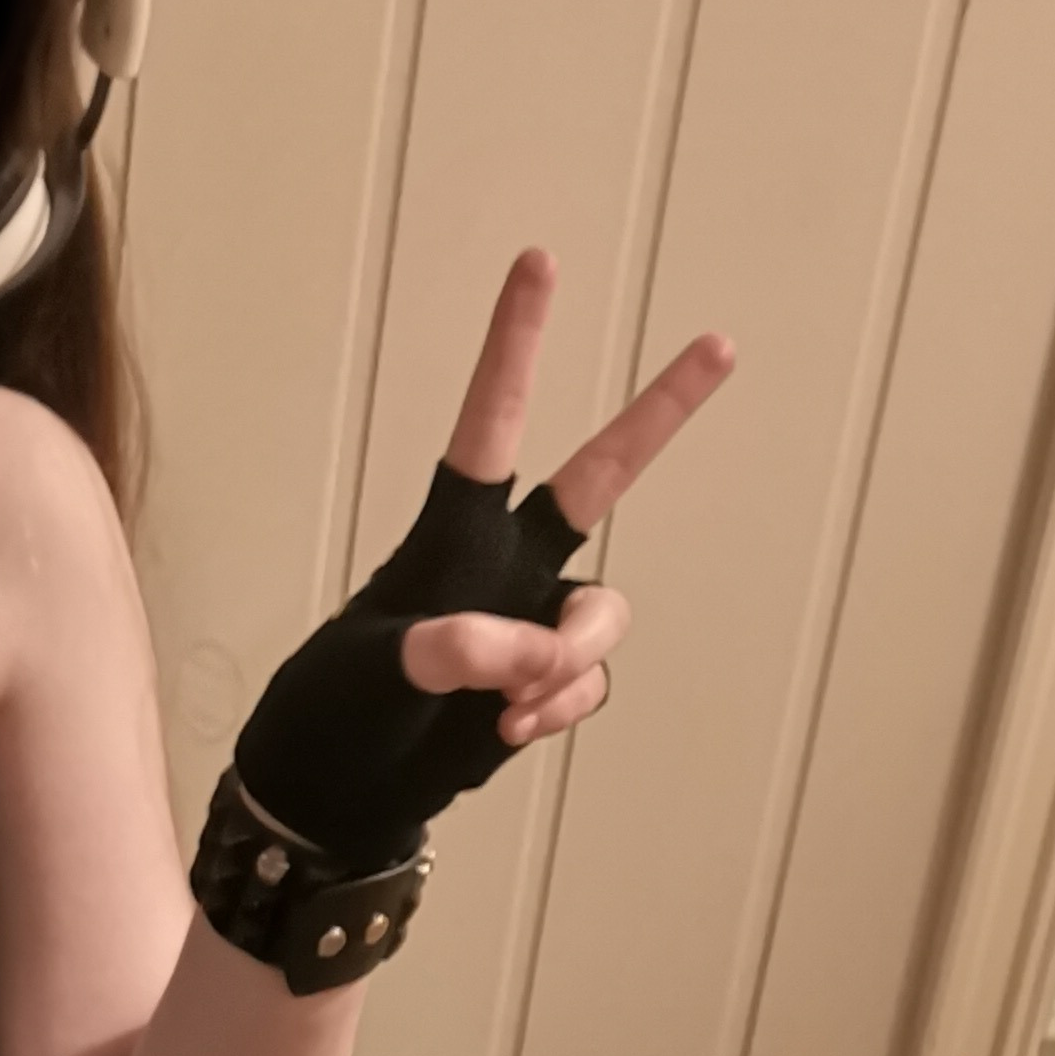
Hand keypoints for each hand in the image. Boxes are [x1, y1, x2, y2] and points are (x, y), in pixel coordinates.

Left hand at [233, 248, 733, 863]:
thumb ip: (455, 651)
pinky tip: (510, 733)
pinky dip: (562, 708)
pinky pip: (590, 681)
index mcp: (450, 533)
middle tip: (721, 342)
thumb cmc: (333, 710)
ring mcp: (533, 621)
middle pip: (600, 477)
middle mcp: (504, 564)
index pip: (489, 424)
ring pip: (602, 614)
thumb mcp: (375, 673)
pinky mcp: (547, 683)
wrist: (338, 792)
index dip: (516, 347)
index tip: (538, 263)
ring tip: (511, 706)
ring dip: (572, 659)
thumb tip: (531, 651)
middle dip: (659, 414)